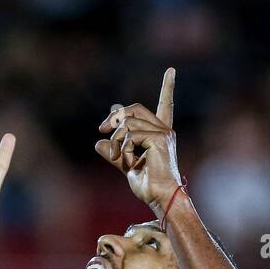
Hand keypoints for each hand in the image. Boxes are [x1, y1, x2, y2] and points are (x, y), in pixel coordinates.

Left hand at [95, 68, 180, 212]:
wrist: (161, 198)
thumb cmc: (148, 186)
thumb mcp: (127, 165)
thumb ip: (115, 152)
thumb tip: (99, 142)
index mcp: (160, 134)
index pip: (165, 105)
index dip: (168, 87)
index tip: (171, 70)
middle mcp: (165, 130)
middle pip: (134, 109)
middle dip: (115, 116)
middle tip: (102, 129)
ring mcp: (163, 133)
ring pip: (128, 122)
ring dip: (116, 138)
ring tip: (117, 156)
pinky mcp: (159, 139)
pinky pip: (131, 134)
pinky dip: (123, 147)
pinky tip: (127, 159)